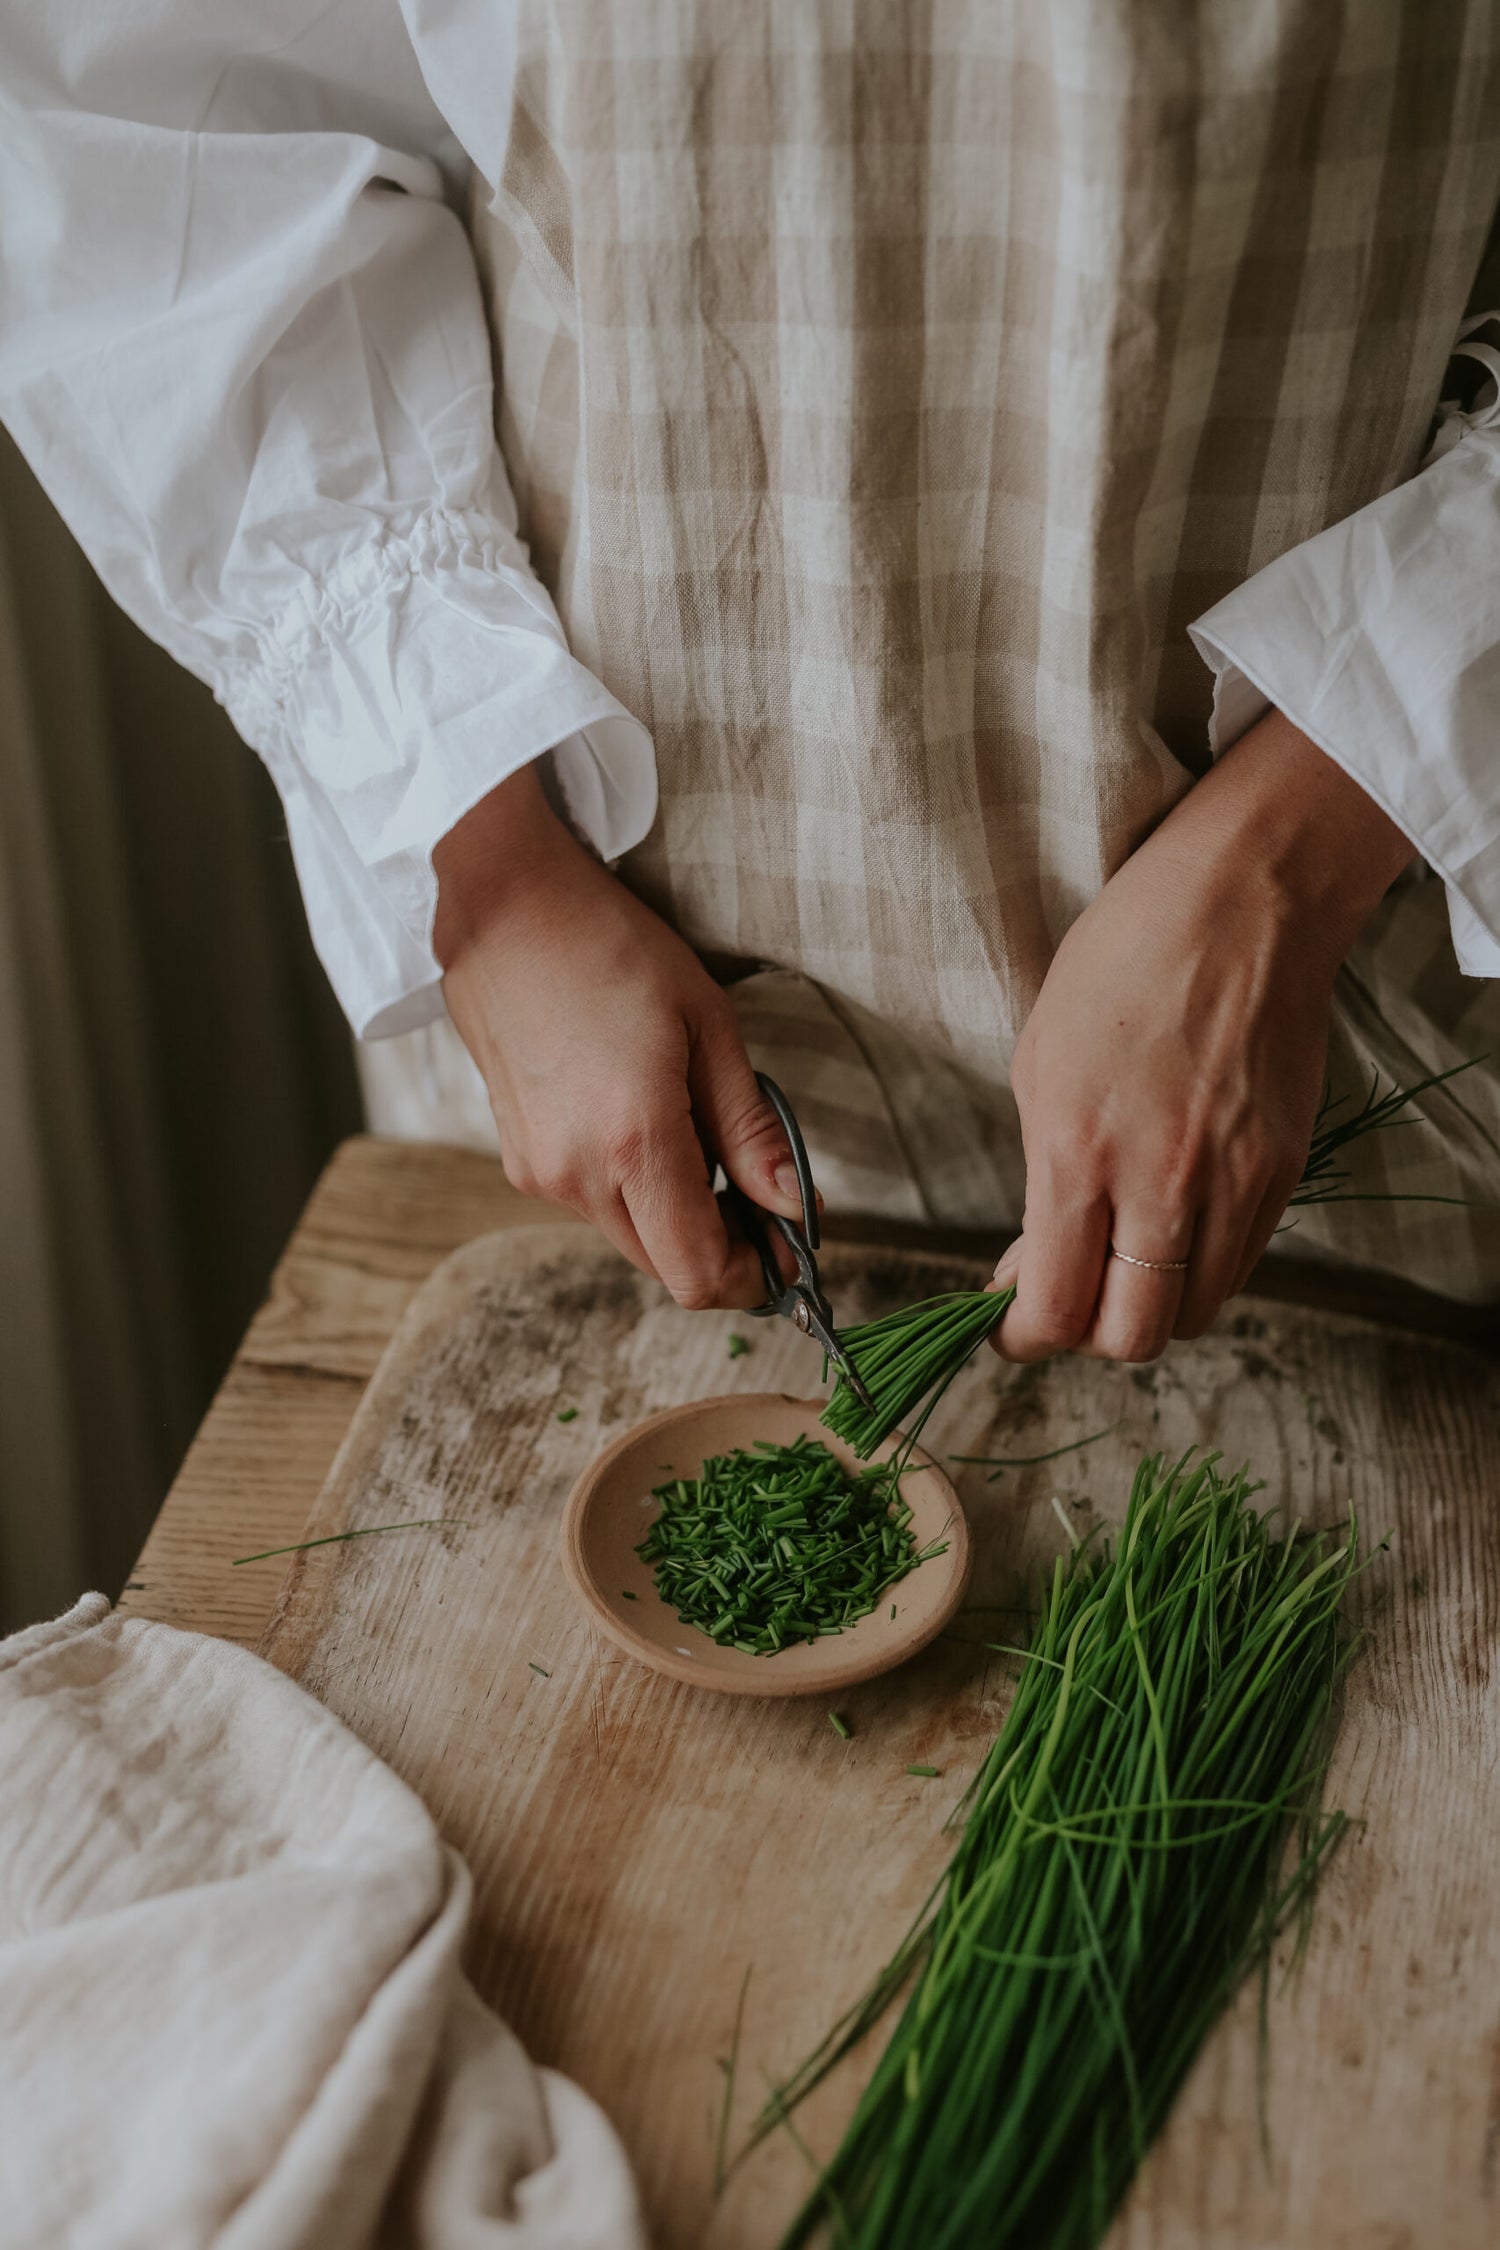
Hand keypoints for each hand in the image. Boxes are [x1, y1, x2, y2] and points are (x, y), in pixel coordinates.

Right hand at [433, 766, 803, 1308]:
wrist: (503, 909)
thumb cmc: (611, 948)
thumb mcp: (708, 1026)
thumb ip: (751, 1130)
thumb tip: (795, 1207)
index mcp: (634, 1143)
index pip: (698, 1274)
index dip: (754, 1278)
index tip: (786, 1249)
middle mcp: (577, 1175)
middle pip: (665, 1266)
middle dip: (721, 1247)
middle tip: (760, 1196)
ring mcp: (539, 1172)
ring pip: (629, 1235)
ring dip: (675, 1214)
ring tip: (698, 1135)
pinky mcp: (519, 1157)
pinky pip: (591, 1202)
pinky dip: (631, 1187)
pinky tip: (642, 1120)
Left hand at [992, 711, 1412, 1363]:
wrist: (1241, 904)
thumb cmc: (1121, 964)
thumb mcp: (1039, 1063)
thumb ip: (1043, 1180)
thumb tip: (1037, 1263)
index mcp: (1080, 1153)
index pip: (1056, 1308)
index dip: (1022, 1336)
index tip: (1007, 1323)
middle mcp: (1162, 1183)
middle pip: (1131, 1337)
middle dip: (1086, 1334)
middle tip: (1063, 1294)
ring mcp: (1233, 1183)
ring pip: (1192, 1313)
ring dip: (1147, 1307)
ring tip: (1119, 1257)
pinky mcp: (1282, 1173)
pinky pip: (1239, 1265)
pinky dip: (1197, 1269)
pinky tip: (1169, 1223)